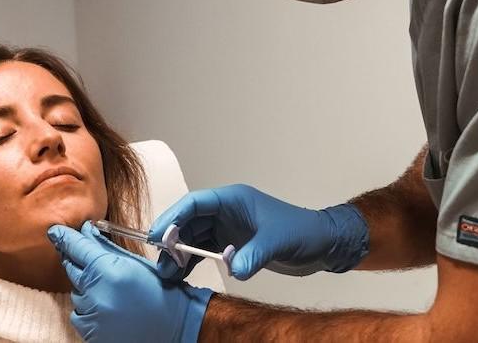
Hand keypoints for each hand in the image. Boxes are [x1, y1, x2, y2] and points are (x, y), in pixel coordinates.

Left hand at [48, 221, 212, 342]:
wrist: (172, 327)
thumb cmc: (160, 293)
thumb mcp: (135, 263)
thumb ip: (107, 247)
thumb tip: (88, 232)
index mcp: (109, 271)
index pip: (78, 248)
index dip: (64, 237)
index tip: (55, 231)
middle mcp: (96, 294)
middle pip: (72, 269)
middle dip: (77, 260)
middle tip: (91, 259)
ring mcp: (92, 316)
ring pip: (76, 293)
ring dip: (86, 287)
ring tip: (111, 290)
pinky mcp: (90, 334)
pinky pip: (78, 314)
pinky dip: (88, 307)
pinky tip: (108, 306)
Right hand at [149, 184, 368, 281]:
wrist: (320, 244)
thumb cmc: (301, 231)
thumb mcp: (277, 241)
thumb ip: (254, 254)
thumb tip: (235, 270)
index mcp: (233, 199)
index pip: (195, 203)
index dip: (172, 217)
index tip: (157, 236)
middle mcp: (226, 211)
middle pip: (189, 221)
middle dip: (172, 241)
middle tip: (161, 265)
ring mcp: (228, 227)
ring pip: (194, 237)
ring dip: (180, 255)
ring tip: (167, 276)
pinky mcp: (232, 244)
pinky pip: (205, 251)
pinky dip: (193, 262)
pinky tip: (182, 277)